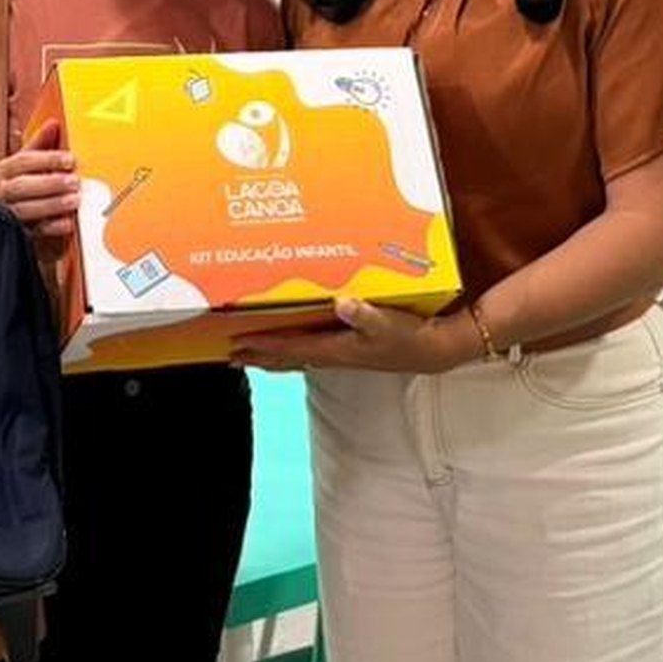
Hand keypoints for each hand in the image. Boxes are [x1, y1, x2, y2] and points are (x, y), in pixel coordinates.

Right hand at [0, 117, 77, 243]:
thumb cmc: (18, 181)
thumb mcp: (26, 160)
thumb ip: (40, 143)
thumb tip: (54, 123)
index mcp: (5, 169)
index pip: (23, 161)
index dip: (47, 159)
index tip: (70, 159)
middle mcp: (3, 191)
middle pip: (22, 186)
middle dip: (50, 184)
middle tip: (75, 181)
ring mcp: (8, 213)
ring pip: (26, 210)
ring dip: (52, 205)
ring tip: (74, 200)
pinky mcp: (18, 233)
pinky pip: (33, 232)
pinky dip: (51, 228)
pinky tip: (68, 223)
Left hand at [234, 300, 481, 374]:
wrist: (432, 351)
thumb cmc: (409, 337)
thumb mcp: (388, 322)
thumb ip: (364, 314)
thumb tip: (342, 304)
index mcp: (336, 348)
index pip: (291, 346)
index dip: (263, 344)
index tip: (238, 342)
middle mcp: (333, 355)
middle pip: (286, 358)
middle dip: (258, 357)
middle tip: (230, 356)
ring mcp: (340, 355)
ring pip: (296, 358)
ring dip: (272, 356)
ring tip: (250, 356)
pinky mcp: (349, 351)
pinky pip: (310, 353)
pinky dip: (292, 352)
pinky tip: (291, 348)